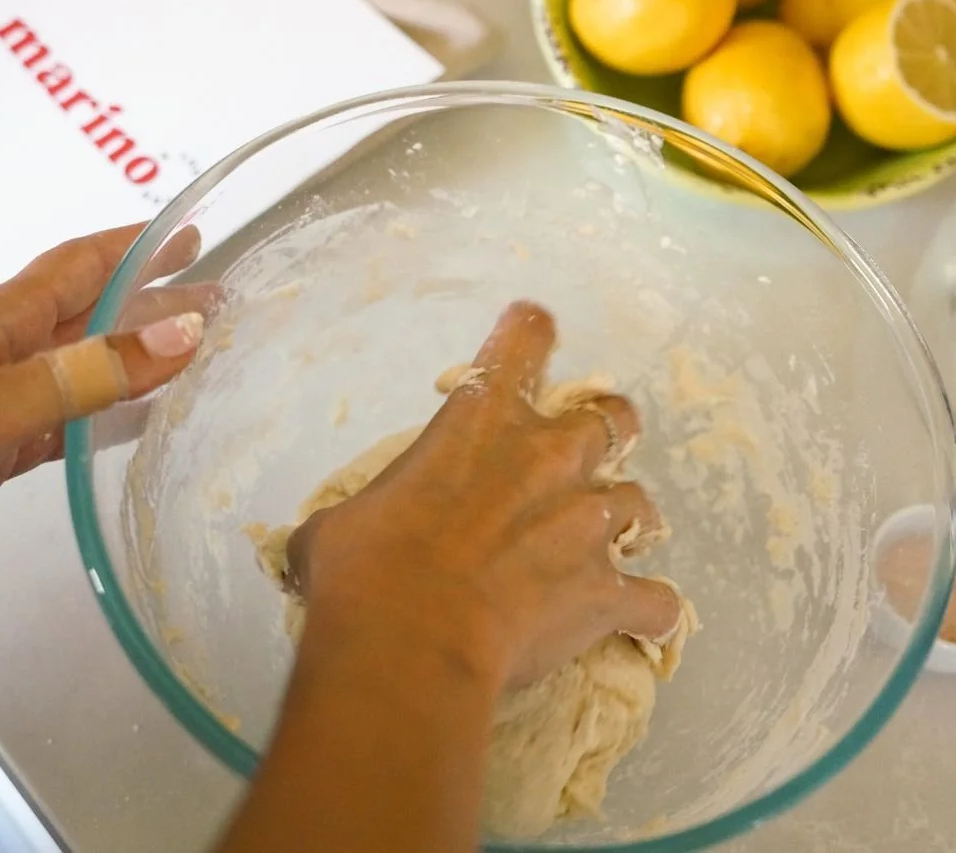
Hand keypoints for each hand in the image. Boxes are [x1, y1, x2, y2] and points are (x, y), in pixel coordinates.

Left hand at [0, 223, 213, 576]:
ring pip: (87, 369)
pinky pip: (68, 426)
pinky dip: (112, 420)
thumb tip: (183, 334)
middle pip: (95, 313)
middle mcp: (4, 354)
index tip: (193, 233)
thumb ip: (83, 374)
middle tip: (222, 300)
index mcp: (1, 323)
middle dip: (156, 300)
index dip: (136, 246)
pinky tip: (143, 429)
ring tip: (202, 357)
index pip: (81, 265)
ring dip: (143, 357)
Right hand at [288, 301, 680, 693]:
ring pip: (641, 503)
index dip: (531, 333)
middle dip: (606, 432)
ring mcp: (587, 522)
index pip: (524, 337)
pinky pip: (657, 602)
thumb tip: (314, 548)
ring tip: (609, 546)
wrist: (409, 639)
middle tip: (583, 458)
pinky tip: (646, 623)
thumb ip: (351, 521)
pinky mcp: (606, 591)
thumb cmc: (363, 569)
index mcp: (482, 417)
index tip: (533, 334)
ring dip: (626, 522)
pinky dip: (652, 612)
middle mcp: (549, 456)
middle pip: (613, 415)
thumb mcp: (338, 526)